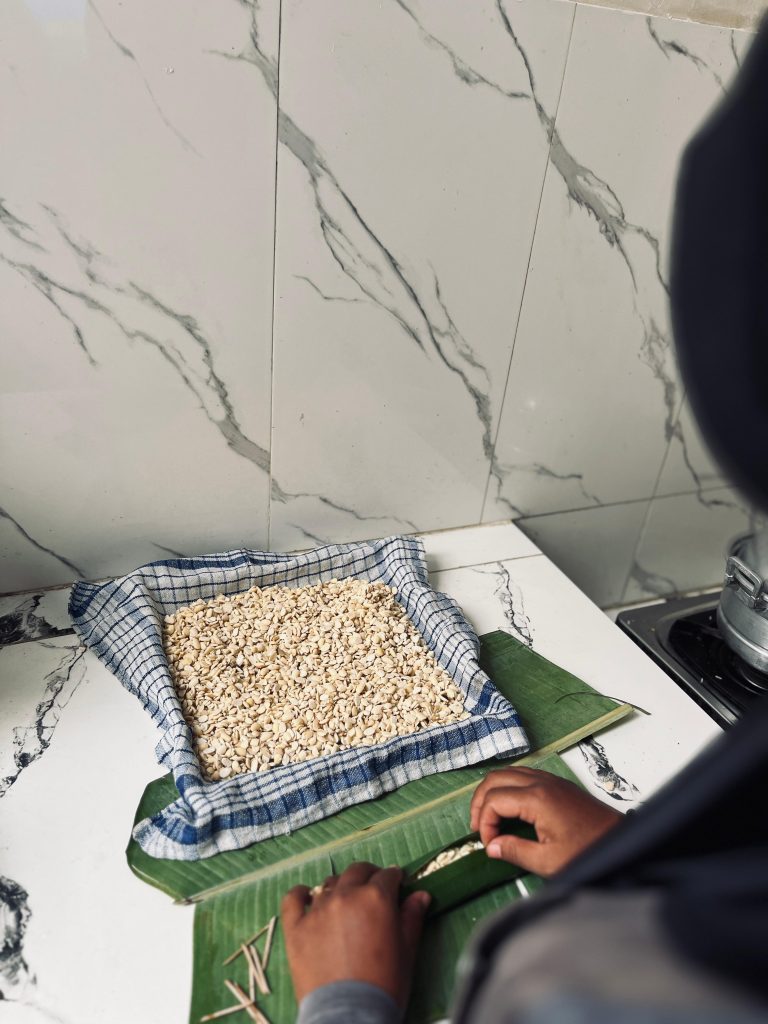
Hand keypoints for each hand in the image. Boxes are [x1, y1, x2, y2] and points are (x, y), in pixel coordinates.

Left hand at [282, 861, 430, 1005]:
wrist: (349, 1016)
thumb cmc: (384, 986)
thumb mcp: (407, 951)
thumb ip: (412, 918)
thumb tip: (420, 895)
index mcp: (376, 898)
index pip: (387, 876)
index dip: (394, 878)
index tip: (396, 884)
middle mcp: (346, 896)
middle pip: (357, 872)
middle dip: (368, 876)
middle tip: (373, 888)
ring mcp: (318, 910)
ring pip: (329, 884)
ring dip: (340, 887)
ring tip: (344, 902)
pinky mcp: (296, 928)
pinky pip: (293, 899)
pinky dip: (300, 894)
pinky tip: (306, 897)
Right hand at [469, 767, 622, 876]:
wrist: (621, 842)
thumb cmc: (589, 851)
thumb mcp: (548, 861)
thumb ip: (515, 851)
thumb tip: (492, 847)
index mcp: (536, 798)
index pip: (493, 800)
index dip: (484, 823)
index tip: (490, 845)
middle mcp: (540, 782)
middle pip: (495, 779)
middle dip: (480, 802)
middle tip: (478, 827)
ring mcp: (549, 779)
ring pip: (507, 772)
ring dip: (493, 792)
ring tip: (488, 818)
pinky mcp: (557, 783)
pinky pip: (522, 774)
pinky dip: (507, 787)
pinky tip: (509, 807)